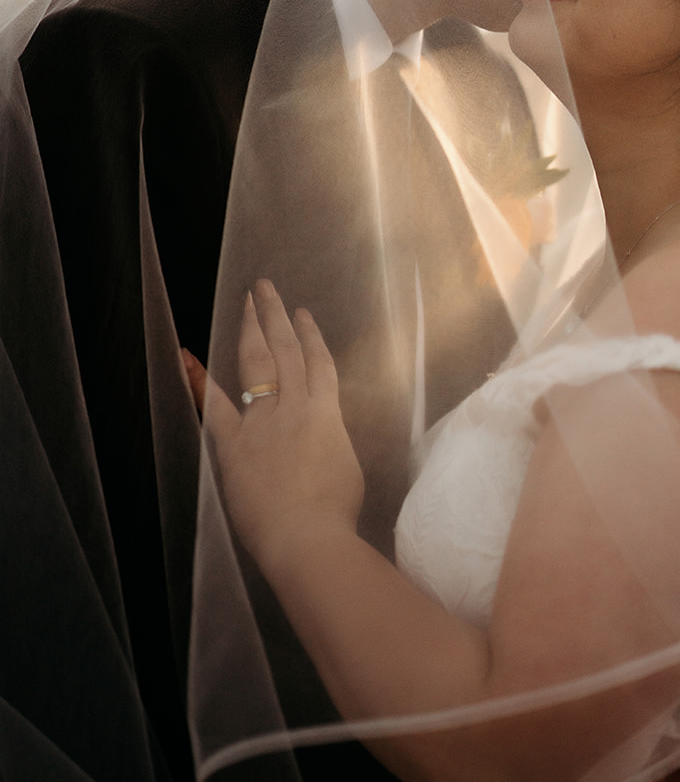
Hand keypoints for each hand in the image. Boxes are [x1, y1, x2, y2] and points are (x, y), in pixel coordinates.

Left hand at [194, 281, 364, 574]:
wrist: (307, 536)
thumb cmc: (334, 513)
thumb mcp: (347, 467)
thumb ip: (332, 442)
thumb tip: (323, 436)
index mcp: (327, 413)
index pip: (319, 363)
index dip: (311, 336)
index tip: (303, 314)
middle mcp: (295, 406)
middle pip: (287, 349)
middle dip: (276, 315)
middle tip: (266, 288)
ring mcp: (264, 421)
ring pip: (258, 361)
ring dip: (252, 327)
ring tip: (248, 300)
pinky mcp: (235, 443)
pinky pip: (215, 404)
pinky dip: (199, 378)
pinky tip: (187, 355)